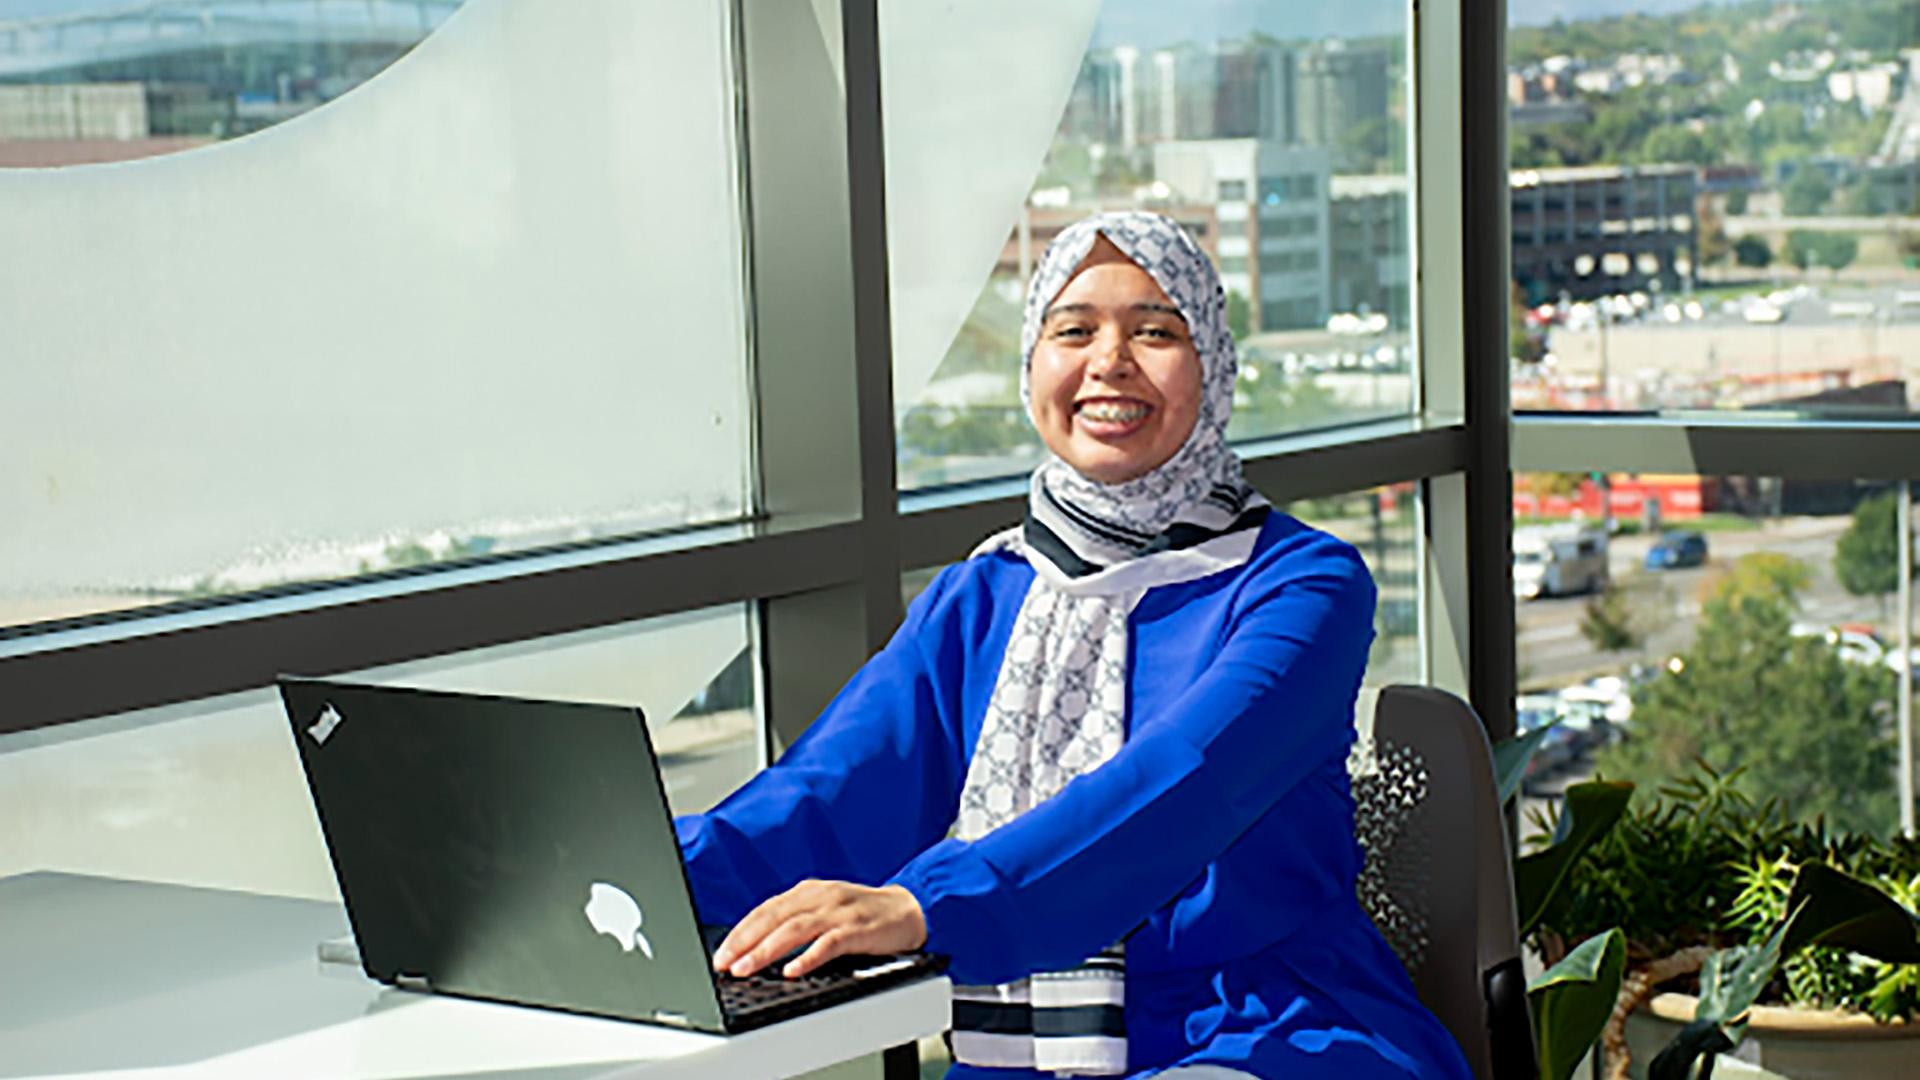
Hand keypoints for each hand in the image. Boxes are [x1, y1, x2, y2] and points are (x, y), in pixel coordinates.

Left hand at [711, 880, 925, 978]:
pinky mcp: (858, 928)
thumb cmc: (864, 915)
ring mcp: (839, 911)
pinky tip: (793, 970)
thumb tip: (757, 947)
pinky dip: (809, 957)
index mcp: (808, 892)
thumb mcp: (825, 911)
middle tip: (725, 964)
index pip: (764, 910)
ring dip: (767, 950)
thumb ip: (795, 922)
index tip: (720, 954)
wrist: (910, 910)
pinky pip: (829, 943)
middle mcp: (820, 897)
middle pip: (774, 917)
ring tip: (747, 968)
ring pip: (795, 929)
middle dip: (745, 942)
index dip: (740, 932)